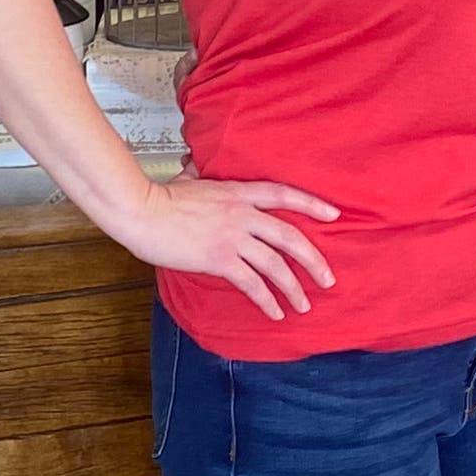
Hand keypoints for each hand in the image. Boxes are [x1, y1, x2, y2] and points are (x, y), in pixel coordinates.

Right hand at [116, 172, 339, 325]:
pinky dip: (267, 300)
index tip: (334, 214)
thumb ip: (199, 172)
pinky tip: (275, 312)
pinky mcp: (219, 259)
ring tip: (304, 304)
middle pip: (289, 236)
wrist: (141, 211)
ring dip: (294, 288)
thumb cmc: (159, 196)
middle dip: (313, 259)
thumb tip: (194, 163)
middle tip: (328, 278)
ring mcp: (232, 237)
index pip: (283, 194)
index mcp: (237, 192)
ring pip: (275, 264)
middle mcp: (242, 214)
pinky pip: (252, 284)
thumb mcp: (187, 178)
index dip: (311, 204)